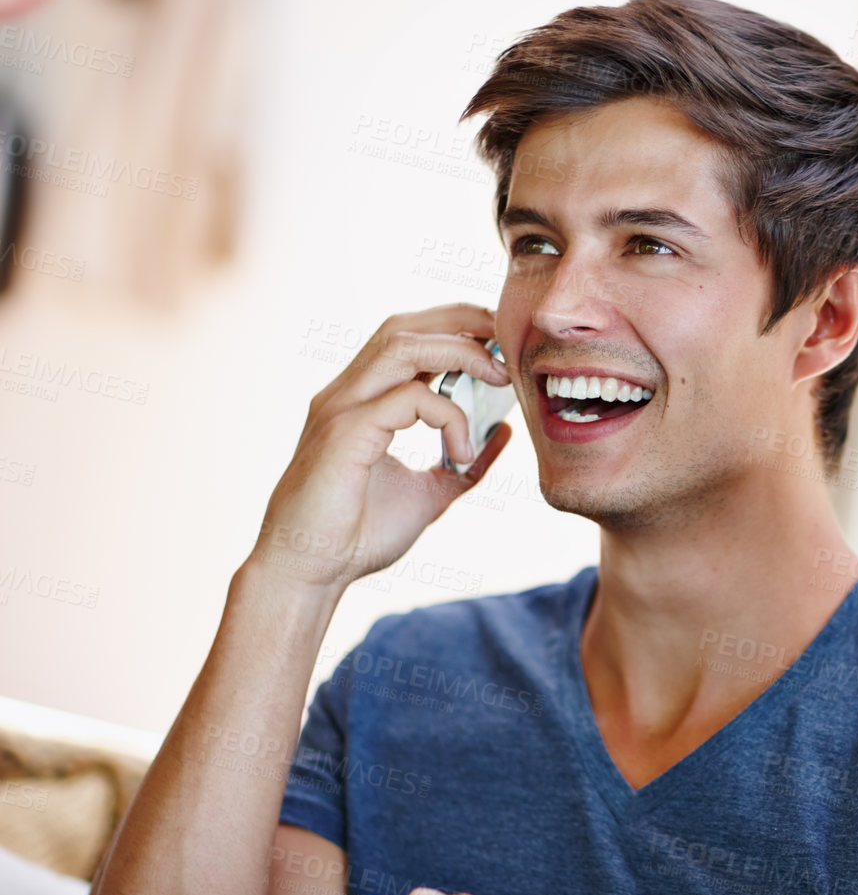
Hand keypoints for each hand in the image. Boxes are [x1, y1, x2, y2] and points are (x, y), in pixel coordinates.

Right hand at [249, 304, 513, 591]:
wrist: (311, 574)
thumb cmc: (358, 535)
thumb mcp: (430, 491)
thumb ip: (464, 461)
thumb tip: (502, 432)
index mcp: (361, 400)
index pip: (407, 338)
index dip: (455, 327)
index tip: (502, 345)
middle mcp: (347, 394)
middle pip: (403, 327)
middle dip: (462, 320)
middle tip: (509, 340)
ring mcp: (342, 409)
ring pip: (402, 346)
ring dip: (459, 352)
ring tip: (500, 378)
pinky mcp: (346, 433)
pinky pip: (409, 398)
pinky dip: (449, 415)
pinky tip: (461, 450)